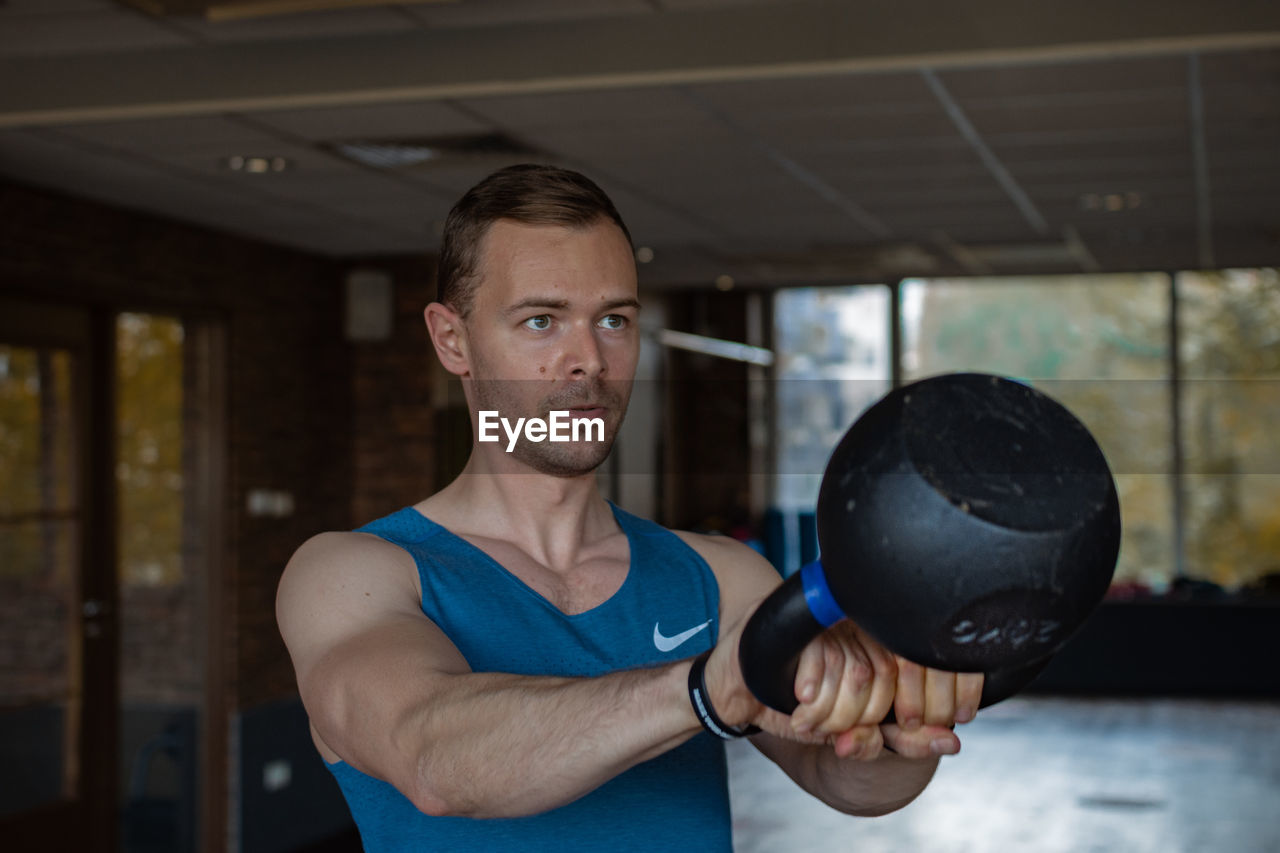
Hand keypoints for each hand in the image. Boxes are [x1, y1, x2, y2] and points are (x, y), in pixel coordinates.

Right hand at [706, 609, 981, 758]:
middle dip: (849, 722)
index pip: (918, 688)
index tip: (865, 739)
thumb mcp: (850, 732)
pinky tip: (798, 699)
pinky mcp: (810, 619)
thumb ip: (893, 739)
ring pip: (859, 676)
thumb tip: (952, 743)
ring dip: (827, 713)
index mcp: (889, 656)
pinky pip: (827, 660)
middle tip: (823, 732)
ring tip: (805, 717)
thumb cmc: (800, 706)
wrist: (743, 683)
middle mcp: (870, 633)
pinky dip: (812, 692)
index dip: (901, 724)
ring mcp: (841, 624)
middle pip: (887, 684)